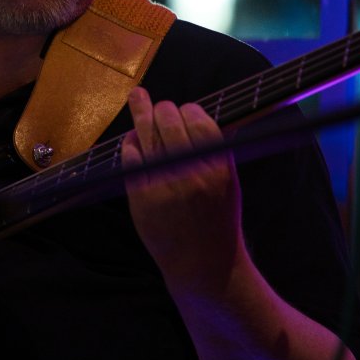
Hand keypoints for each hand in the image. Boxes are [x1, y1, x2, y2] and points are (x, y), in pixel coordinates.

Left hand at [120, 87, 244, 291]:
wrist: (203, 263)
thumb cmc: (218, 220)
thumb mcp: (229, 183)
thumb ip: (215, 151)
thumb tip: (199, 117)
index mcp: (218, 167)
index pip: (199, 120)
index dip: (189, 110)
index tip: (185, 109)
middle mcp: (190, 172)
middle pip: (169, 122)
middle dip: (163, 108)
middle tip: (161, 106)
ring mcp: (162, 182)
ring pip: (146, 134)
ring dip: (141, 112)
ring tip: (137, 97)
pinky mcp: (141, 194)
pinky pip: (130, 157)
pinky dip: (130, 144)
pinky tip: (132, 139)